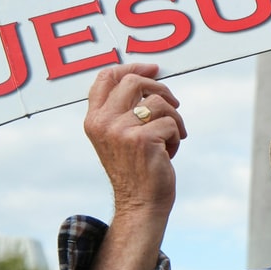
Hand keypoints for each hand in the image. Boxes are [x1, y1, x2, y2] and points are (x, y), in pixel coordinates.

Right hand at [84, 63, 186, 219]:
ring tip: (170, 138)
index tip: (154, 68)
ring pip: (158, 103)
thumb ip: (124, 110)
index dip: (132, 67)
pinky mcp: (142, 139)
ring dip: (174, 119)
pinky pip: (171, 122)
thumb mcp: (119, 136)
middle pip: (134, 82)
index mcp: (94, 119)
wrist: (140, 202)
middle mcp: (102, 122)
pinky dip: (177, 136)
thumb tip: (149, 77)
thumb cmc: (136, 168)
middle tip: (174, 104)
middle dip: (161, 89)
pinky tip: (169, 152)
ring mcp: (120, 130)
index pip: (106, 78)